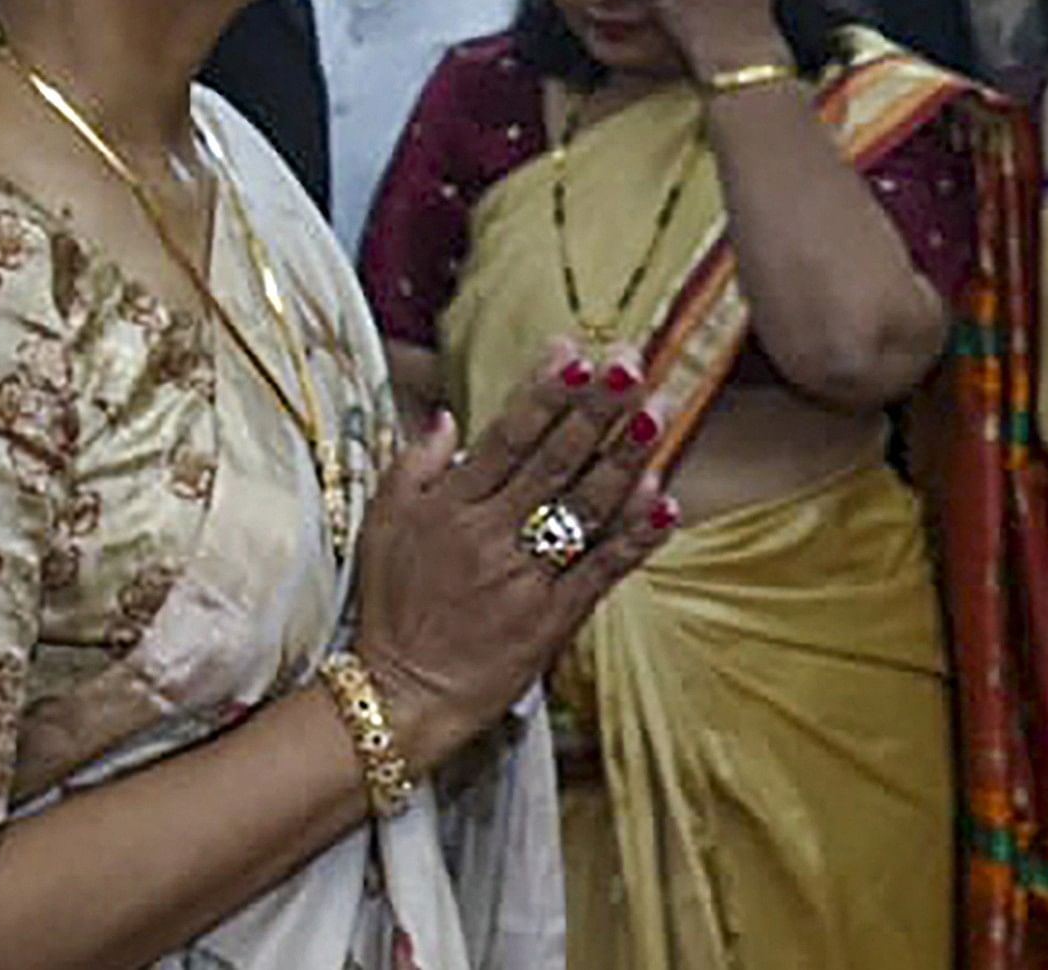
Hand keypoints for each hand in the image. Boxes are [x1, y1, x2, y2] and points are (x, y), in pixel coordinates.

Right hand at [346, 342, 671, 771]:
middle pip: (552, 463)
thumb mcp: (382, 526)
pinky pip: (600, 572)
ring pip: (582, 511)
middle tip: (632, 364)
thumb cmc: (391, 606)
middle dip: (594, 411)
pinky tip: (666, 502)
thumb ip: (412, 466)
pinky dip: (634, 538)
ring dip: (624, 461)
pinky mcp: (552, 620)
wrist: (401, 694)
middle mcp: (489, 536)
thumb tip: (447, 415)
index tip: (574, 353)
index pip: (504, 437)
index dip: (542, 394)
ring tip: (657, 414)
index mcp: (449, 507)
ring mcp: (524, 579)